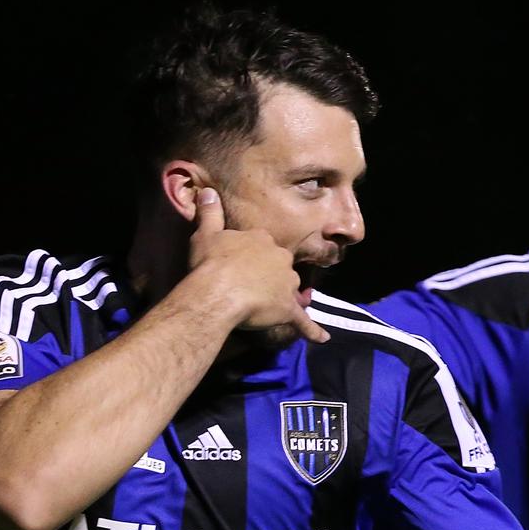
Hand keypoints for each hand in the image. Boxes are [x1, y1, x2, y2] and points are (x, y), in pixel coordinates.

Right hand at [189, 187, 328, 343]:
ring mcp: (286, 284)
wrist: (218, 291)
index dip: (253, 255)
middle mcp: (280, 258)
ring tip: (271, 307)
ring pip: (291, 290)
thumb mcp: (205, 233)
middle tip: (252, 285)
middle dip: (271, 275)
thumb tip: (207, 190)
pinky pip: (303, 322)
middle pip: (281, 266)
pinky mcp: (287, 309)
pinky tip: (322, 338)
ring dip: (285, 297)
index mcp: (262, 239)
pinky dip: (313, 330)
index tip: (241, 262)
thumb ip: (209, 212)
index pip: (263, 244)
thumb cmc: (210, 263)